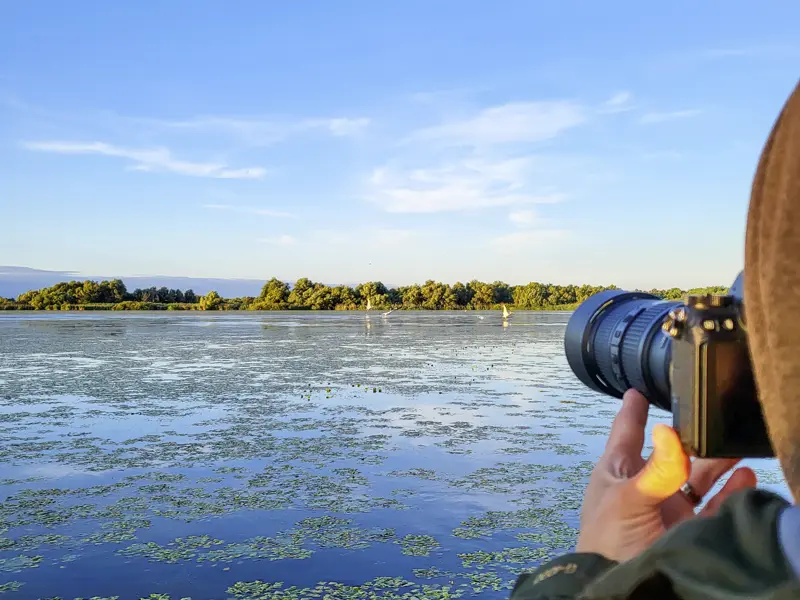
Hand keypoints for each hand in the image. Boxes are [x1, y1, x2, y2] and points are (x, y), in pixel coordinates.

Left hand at [575, 389, 757, 562]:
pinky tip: (745, 479)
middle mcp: (644, 485)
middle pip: (672, 454)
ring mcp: (667, 508)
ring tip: (737, 450)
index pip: (626, 433)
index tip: (637, 391)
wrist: (619, 587)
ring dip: (717, 464)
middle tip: (715, 422)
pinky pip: (714, 506)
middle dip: (693, 439)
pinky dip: (731, 493)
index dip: (633, 412)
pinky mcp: (688, 529)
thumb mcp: (626, 499)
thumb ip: (653, 470)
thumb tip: (670, 433)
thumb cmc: (607, 539)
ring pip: (697, 478)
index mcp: (618, 472)